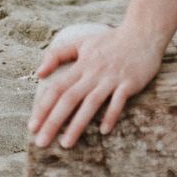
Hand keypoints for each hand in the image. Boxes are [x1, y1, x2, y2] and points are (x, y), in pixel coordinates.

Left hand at [29, 21, 166, 149]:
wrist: (144, 31)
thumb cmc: (111, 41)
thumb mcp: (83, 42)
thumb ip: (58, 54)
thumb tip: (38, 73)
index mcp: (82, 64)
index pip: (58, 87)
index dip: (43, 107)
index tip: (32, 127)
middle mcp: (94, 72)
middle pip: (70, 98)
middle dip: (54, 121)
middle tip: (41, 143)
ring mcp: (112, 77)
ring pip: (91, 102)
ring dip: (78, 123)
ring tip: (66, 144)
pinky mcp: (130, 81)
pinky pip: (119, 100)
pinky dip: (111, 114)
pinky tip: (104, 130)